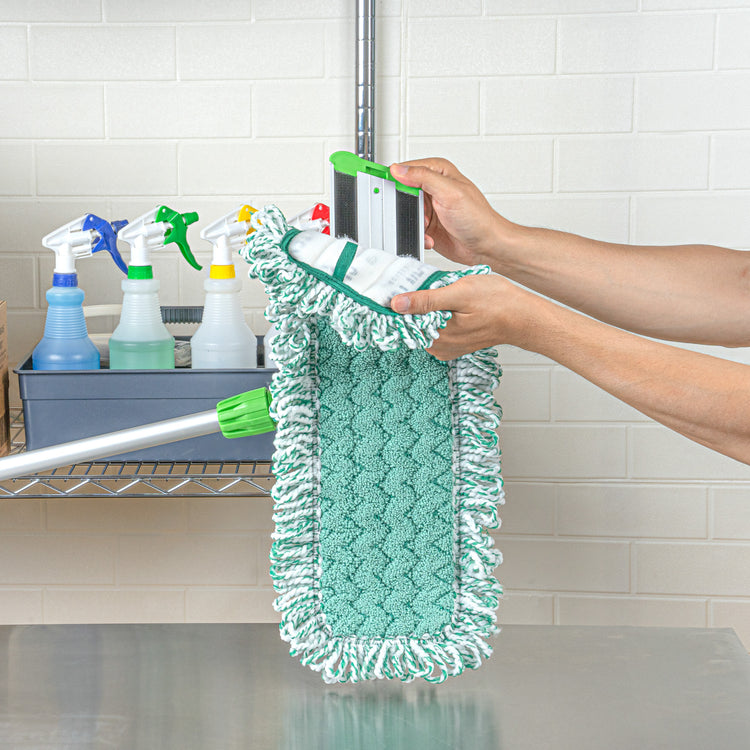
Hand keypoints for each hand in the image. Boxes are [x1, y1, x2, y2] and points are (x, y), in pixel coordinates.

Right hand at [389, 158, 514, 267]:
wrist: (486, 245)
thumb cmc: (478, 218)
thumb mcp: (450, 192)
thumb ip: (423, 178)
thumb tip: (399, 169)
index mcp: (437, 171)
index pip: (406, 169)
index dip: (392, 177)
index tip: (377, 183)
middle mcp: (432, 188)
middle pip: (401, 192)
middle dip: (404, 207)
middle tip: (416, 214)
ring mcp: (430, 207)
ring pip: (404, 213)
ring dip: (413, 223)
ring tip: (426, 227)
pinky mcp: (428, 225)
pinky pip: (411, 228)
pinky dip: (418, 235)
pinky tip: (430, 237)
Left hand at [390, 274, 547, 359]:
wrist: (523, 317)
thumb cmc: (499, 304)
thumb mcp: (459, 293)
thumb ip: (426, 300)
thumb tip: (397, 304)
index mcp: (436, 336)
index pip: (402, 319)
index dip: (401, 300)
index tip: (404, 286)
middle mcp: (438, 346)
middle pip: (412, 320)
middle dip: (418, 301)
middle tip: (436, 287)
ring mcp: (446, 347)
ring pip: (424, 322)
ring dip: (429, 306)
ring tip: (449, 295)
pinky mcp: (453, 344)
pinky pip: (436, 326)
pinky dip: (439, 313)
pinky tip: (452, 304)